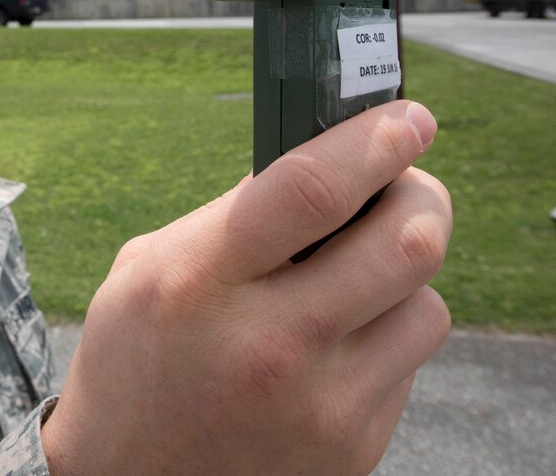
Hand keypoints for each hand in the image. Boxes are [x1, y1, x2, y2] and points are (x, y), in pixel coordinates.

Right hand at [42, 100, 451, 474]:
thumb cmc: (135, 359)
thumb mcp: (149, 268)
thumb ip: (231, 219)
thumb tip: (324, 168)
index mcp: (200, 283)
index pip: (313, 190)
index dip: (375, 139)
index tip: (407, 117)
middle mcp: (268, 347)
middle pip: (406, 244)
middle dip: (421, 195)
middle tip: (403, 184)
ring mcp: (321, 406)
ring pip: (426, 305)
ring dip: (402, 275)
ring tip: (354, 278)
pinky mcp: (353, 446)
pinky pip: (408, 362)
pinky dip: (384, 334)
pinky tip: (334, 342)